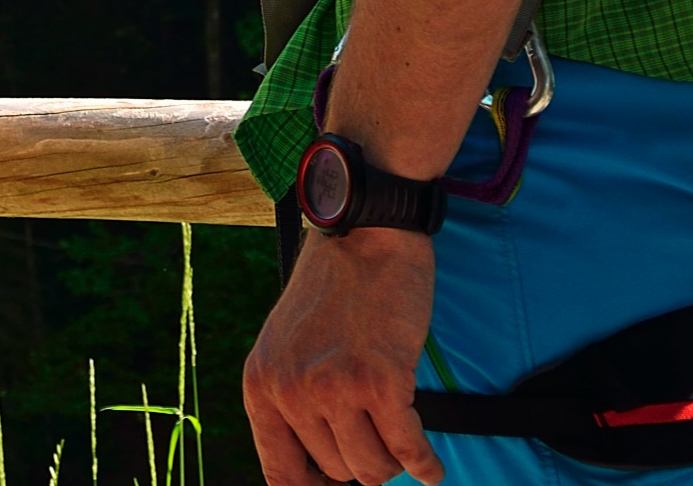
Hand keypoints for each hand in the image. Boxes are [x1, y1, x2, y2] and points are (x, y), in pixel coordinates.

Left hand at [243, 229, 441, 485]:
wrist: (364, 232)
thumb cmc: (334, 290)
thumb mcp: (289, 346)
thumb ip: (293, 400)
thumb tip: (319, 477)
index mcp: (260, 385)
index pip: (281, 476)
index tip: (342, 483)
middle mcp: (289, 391)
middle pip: (338, 473)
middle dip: (362, 457)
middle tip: (376, 426)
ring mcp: (333, 388)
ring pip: (372, 470)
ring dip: (392, 457)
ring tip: (397, 428)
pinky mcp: (379, 383)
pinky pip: (409, 454)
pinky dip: (426, 465)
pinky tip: (432, 465)